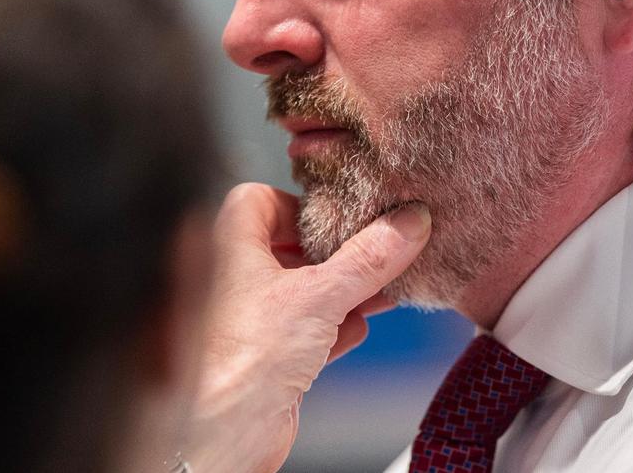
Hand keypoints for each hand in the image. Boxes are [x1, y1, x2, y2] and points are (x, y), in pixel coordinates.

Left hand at [183, 183, 430, 472]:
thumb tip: (407, 223)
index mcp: (226, 245)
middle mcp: (228, 277)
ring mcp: (244, 319)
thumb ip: (369, 258)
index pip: (259, 200)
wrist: (225, 434)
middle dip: (334, 254)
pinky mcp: (260, 357)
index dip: (300, 206)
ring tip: (381, 288)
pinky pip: (301, 329)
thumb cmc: (243, 359)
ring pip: (299, 291)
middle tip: (373, 250)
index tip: (337, 217)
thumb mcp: (321, 295)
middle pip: (288, 246)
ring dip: (341, 292)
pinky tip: (357, 327)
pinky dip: (331, 327)